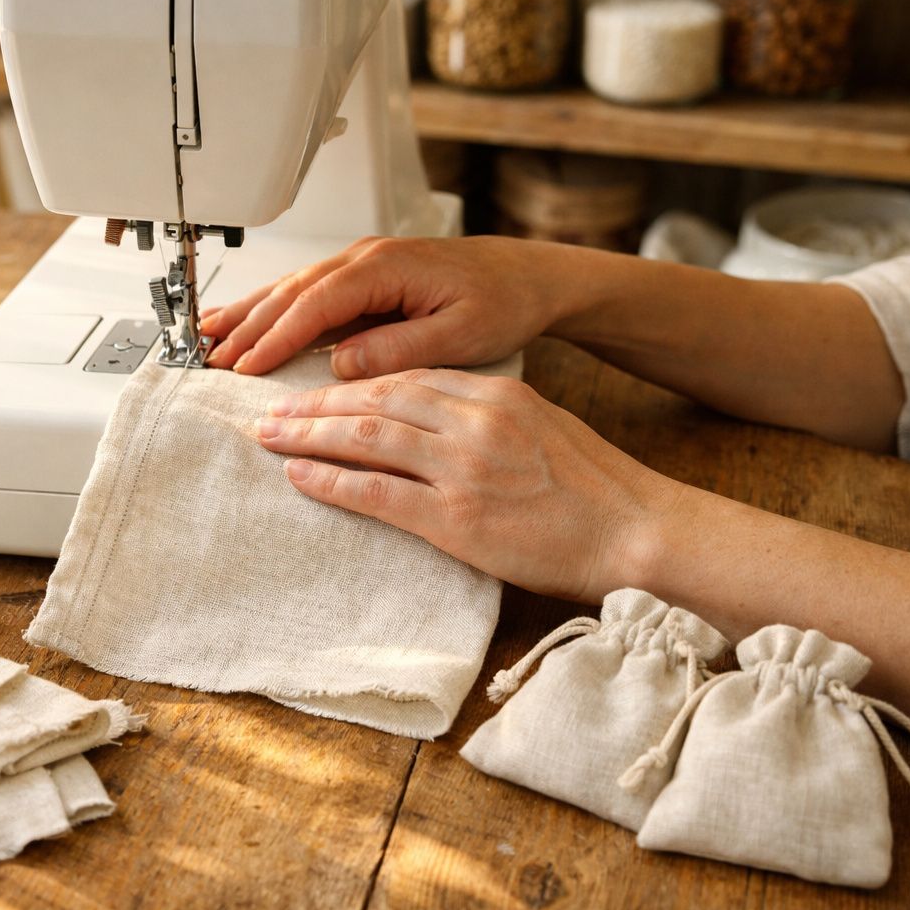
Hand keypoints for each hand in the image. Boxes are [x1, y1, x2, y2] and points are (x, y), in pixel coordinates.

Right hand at [203, 236, 572, 378]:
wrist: (528, 277)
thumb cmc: (503, 302)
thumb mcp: (461, 334)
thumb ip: (401, 348)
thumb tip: (343, 364)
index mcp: (387, 267)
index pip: (317, 303)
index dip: (277, 337)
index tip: (246, 367)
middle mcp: (367, 258)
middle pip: (292, 291)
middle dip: (248, 326)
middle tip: (210, 359)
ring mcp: (362, 264)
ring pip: (292, 287)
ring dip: (249, 312)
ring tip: (207, 336)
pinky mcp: (363, 277)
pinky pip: (307, 290)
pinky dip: (271, 305)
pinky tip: (246, 319)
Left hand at [252, 368, 678, 601]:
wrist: (638, 532)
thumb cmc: (598, 490)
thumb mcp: (543, 427)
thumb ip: (489, 417)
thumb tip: (437, 420)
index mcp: (496, 393)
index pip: (407, 377)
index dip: (354, 382)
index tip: (319, 388)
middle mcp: (474, 421)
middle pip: (375, 398)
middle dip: (317, 401)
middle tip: (273, 407)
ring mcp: (463, 468)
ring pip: (367, 437)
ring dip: (310, 434)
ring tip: (270, 435)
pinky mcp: (457, 518)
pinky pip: (377, 492)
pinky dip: (332, 480)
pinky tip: (300, 475)